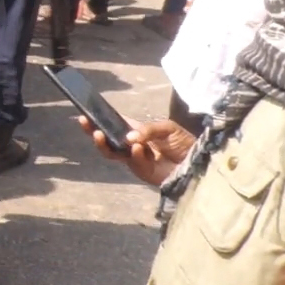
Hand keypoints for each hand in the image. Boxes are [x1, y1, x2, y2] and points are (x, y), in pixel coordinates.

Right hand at [77, 114, 194, 185]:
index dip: (101, 119)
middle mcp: (132, 144)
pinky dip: (134, 154)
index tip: (88, 113)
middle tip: (86, 124)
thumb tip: (128, 137)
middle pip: (108, 139)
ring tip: (99, 134)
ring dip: (105, 144)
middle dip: (94, 132)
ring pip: (113, 153)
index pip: (115, 123)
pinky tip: (137, 148)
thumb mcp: (166, 128)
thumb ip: (147, 130)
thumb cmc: (183, 141)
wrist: (197, 161)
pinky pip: (132, 162)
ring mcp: (135, 158)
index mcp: (136, 129)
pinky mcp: (142, 171)